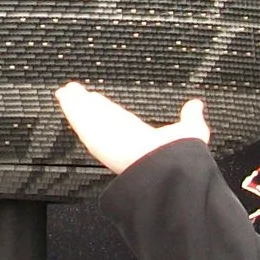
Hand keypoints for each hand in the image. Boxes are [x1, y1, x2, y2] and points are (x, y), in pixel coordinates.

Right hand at [54, 82, 210, 174]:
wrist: (162, 170)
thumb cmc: (176, 157)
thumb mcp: (190, 132)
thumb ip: (191, 117)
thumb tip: (196, 104)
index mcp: (138, 139)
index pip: (119, 121)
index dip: (108, 111)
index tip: (99, 101)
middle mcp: (120, 138)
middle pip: (98, 118)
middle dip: (87, 107)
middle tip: (76, 94)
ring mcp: (104, 136)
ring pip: (87, 116)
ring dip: (76, 103)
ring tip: (66, 90)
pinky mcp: (93, 133)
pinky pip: (79, 117)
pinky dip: (70, 105)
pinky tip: (63, 94)